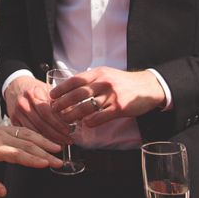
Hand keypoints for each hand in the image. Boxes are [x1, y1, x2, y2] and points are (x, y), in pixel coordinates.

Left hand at [0, 124, 61, 197]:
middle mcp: (0, 137)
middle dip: (45, 153)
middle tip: (59, 162)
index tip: (46, 164)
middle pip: (26, 144)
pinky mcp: (6, 128)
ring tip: (58, 149)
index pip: (16, 153)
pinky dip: (37, 135)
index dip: (32, 159)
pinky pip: (24, 130)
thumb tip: (4, 193)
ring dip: (44, 141)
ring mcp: (4, 131)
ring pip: (27, 134)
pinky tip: (46, 141)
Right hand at [5, 76, 71, 143]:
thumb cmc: (35, 89)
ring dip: (49, 140)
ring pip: (34, 131)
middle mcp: (23, 103)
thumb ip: (59, 102)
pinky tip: (48, 144)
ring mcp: (17, 113)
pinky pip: (28, 133)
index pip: (47, 112)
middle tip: (68, 140)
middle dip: (56, 134)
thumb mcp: (47, 90)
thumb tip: (76, 116)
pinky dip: (39, 140)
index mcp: (33, 93)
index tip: (69, 131)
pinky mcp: (13, 121)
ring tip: (61, 144)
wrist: (15, 87)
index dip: (59, 123)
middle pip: (41, 123)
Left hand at [49, 67, 165, 125]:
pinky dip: (91, 121)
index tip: (51, 96)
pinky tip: (85, 124)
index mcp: (98, 73)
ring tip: (65, 120)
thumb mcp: (106, 74)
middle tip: (54, 110)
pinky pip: (101, 116)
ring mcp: (111, 95)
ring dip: (73, 115)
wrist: (147, 87)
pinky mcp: (119, 107)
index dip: (61, 88)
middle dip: (63, 103)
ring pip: (87, 107)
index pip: (75, 80)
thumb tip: (71, 88)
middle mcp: (103, 82)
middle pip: (78, 94)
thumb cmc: (123, 82)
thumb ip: (90, 80)